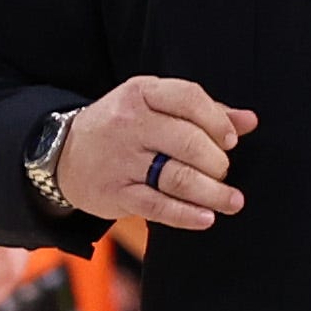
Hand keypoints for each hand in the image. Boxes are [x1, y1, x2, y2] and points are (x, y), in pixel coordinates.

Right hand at [55, 76, 251, 231]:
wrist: (61, 153)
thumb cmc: (122, 127)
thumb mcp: (153, 106)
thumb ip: (203, 112)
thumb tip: (249, 121)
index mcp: (140, 93)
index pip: (188, 98)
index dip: (217, 121)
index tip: (230, 141)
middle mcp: (127, 123)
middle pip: (189, 142)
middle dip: (217, 163)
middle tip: (221, 172)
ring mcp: (120, 159)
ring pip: (178, 177)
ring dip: (213, 193)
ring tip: (231, 201)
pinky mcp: (114, 192)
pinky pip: (158, 207)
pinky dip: (186, 214)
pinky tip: (206, 217)